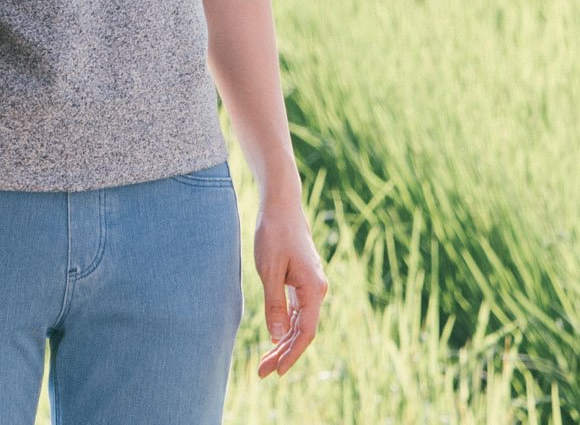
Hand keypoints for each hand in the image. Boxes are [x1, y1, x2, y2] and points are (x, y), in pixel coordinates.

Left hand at [253, 196, 327, 377]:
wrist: (282, 206)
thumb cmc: (274, 234)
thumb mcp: (269, 270)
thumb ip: (274, 304)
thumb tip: (279, 336)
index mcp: (314, 289)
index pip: (306, 332)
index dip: (292, 354)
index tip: (276, 371)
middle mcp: (317, 290)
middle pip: (303, 331)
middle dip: (283, 353)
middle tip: (261, 372)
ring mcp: (311, 286)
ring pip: (299, 323)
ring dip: (283, 342)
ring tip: (263, 362)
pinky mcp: (302, 281)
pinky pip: (296, 311)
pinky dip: (285, 326)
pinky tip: (274, 339)